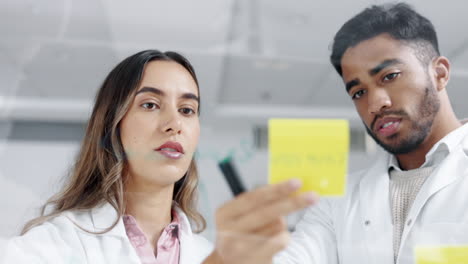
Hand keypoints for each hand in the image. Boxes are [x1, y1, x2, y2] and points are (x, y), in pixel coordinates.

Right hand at [203, 179, 317, 263]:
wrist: (229, 263)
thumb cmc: (238, 232)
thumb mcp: (239, 215)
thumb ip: (257, 201)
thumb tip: (287, 187)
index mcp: (224, 214)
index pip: (253, 198)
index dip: (276, 189)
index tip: (296, 182)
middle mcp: (230, 231)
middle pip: (268, 212)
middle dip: (293, 202)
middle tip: (313, 196)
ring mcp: (242, 248)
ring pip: (278, 225)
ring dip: (281, 223)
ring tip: (270, 228)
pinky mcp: (256, 260)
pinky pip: (282, 240)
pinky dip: (284, 237)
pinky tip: (273, 240)